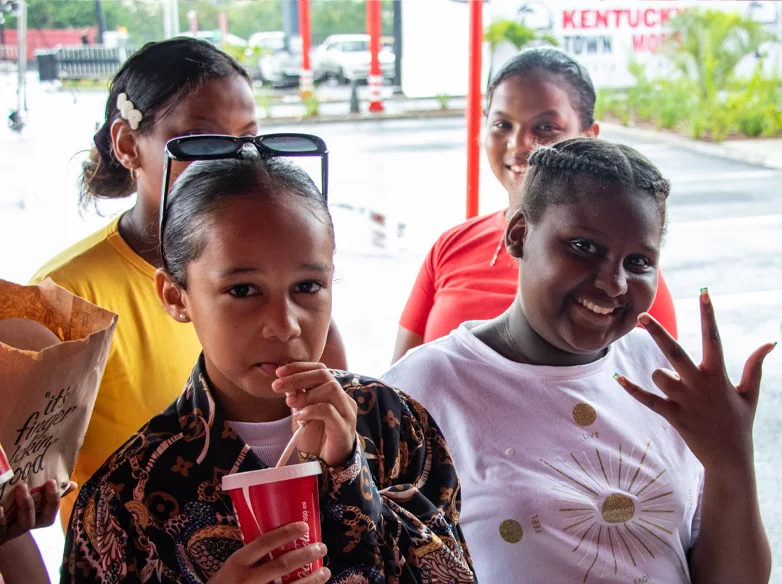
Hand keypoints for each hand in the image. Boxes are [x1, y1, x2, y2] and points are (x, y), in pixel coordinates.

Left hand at [0, 479, 76, 543]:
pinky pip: (0, 529)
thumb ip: (49, 493)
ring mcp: (9, 532)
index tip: (51, 481)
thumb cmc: (16, 507)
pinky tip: (0, 508)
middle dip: (32, 504)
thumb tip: (73, 485)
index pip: (49, 513)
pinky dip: (0, 519)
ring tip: (18, 488)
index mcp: (35, 518)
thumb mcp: (33, 499)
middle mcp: (23, 526)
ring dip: (22, 506)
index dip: (53, 499)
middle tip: (24, 485)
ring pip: (20, 525)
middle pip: (34, 521)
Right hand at [210, 522, 328, 583]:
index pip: (265, 542)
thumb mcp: (233, 565)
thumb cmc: (227, 582)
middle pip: (282, 565)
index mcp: (238, 562)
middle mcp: (247, 579)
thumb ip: (252, 555)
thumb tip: (283, 537)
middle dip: (305, 555)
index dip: (286, 533)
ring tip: (325, 571)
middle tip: (321, 547)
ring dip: (312, 579)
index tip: (305, 526)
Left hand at [272, 362, 357, 466]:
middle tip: (277, 385)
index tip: (279, 372)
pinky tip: (300, 417)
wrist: (326, 464)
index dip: (299, 367)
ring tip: (290, 403)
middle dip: (298, 377)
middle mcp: (343, 398)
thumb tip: (284, 382)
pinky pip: (329, 411)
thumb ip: (297, 398)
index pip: (320, 369)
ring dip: (306, 394)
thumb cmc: (315, 438)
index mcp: (333, 392)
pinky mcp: (344, 428)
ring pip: (331, 389)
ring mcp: (346, 412)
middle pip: (324, 375)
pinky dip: (311, 410)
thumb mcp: (301, 414)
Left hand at [615, 289, 775, 477]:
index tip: (704, 292)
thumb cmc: (739, 423)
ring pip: (659, 375)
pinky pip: (647, 399)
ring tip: (675, 389)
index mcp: (718, 375)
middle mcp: (700, 384)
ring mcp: (685, 400)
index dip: (708, 314)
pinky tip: (618, 378)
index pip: (713, 338)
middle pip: (675, 352)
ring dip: (660, 376)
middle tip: (643, 315)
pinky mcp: (673, 415)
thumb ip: (756, 366)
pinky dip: (632, 389)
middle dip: (658, 333)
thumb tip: (770, 342)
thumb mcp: (750, 393)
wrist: (730, 459)